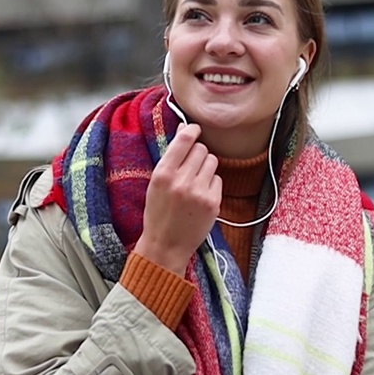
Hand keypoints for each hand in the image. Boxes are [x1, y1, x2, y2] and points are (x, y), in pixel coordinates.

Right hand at [134, 123, 221, 275]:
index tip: (195, 130)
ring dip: (206, 168)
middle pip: (201, 149)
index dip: (192, 130)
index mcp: (163, 173)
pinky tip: (200, 196)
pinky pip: (218, 179)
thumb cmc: (158, 213)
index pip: (185, 139)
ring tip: (195, 182)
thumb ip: (170, 157)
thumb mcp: (155, 183)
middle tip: (190, 168)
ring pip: (212, 162)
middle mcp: (181, 181)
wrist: (165, 245)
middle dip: (197, 154)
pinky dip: (211, 184)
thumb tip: (185, 129)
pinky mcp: (213, 203)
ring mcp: (199, 192)